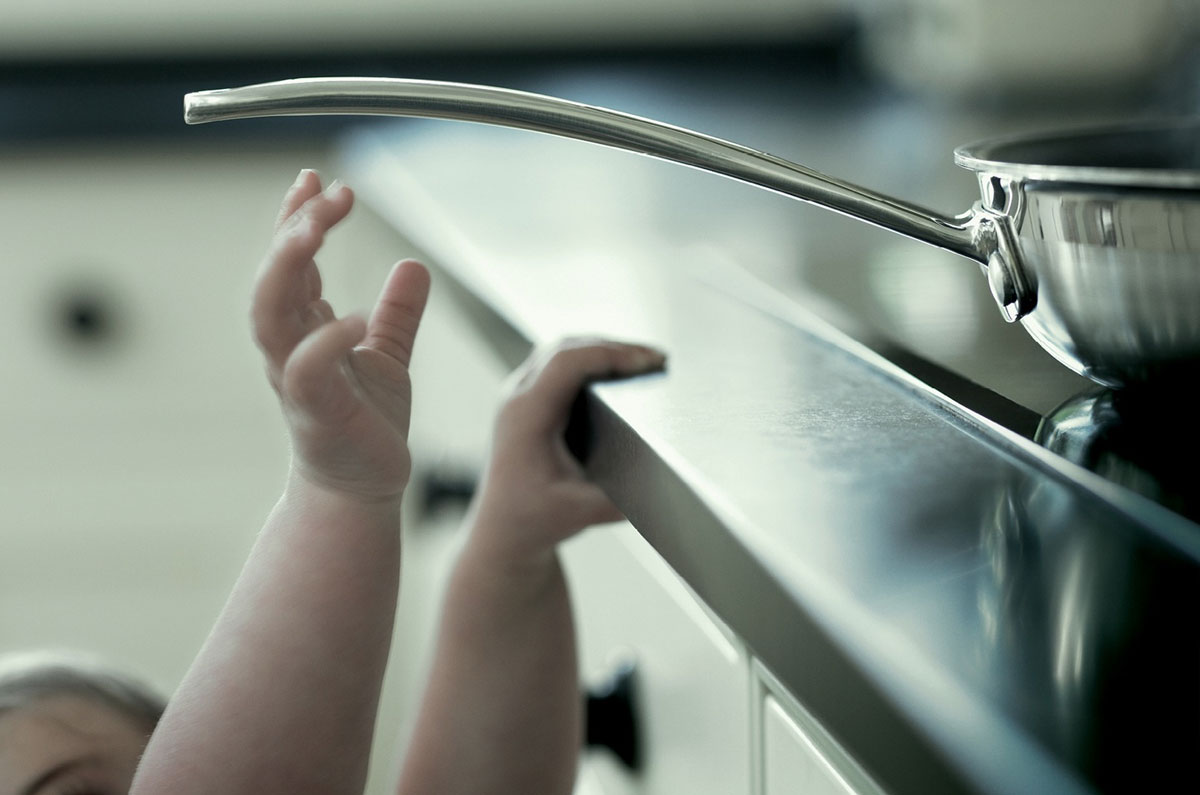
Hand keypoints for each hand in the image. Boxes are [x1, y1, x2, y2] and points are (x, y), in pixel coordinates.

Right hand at [252, 170, 430, 502]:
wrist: (364, 487)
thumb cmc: (367, 424)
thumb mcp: (388, 356)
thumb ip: (398, 314)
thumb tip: (413, 266)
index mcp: (304, 329)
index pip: (289, 261)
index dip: (296, 217)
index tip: (316, 177)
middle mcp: (290, 348)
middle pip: (273, 276)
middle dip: (292, 229)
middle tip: (326, 193)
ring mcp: (297, 380)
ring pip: (269, 315)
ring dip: (286, 268)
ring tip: (314, 230)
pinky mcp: (316, 412)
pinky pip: (305, 370)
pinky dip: (325, 341)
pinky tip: (356, 318)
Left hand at [472, 338, 666, 561]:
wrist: (502, 531)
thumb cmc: (532, 521)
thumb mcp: (582, 514)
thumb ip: (622, 501)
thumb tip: (662, 483)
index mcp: (526, 416)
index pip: (568, 363)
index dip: (612, 354)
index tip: (648, 361)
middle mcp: (517, 398)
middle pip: (567, 347)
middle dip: (615, 346)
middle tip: (657, 359)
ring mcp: (518, 396)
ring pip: (562, 349)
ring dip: (603, 348)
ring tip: (643, 361)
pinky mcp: (527, 400)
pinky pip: (558, 363)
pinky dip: (591, 358)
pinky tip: (618, 370)